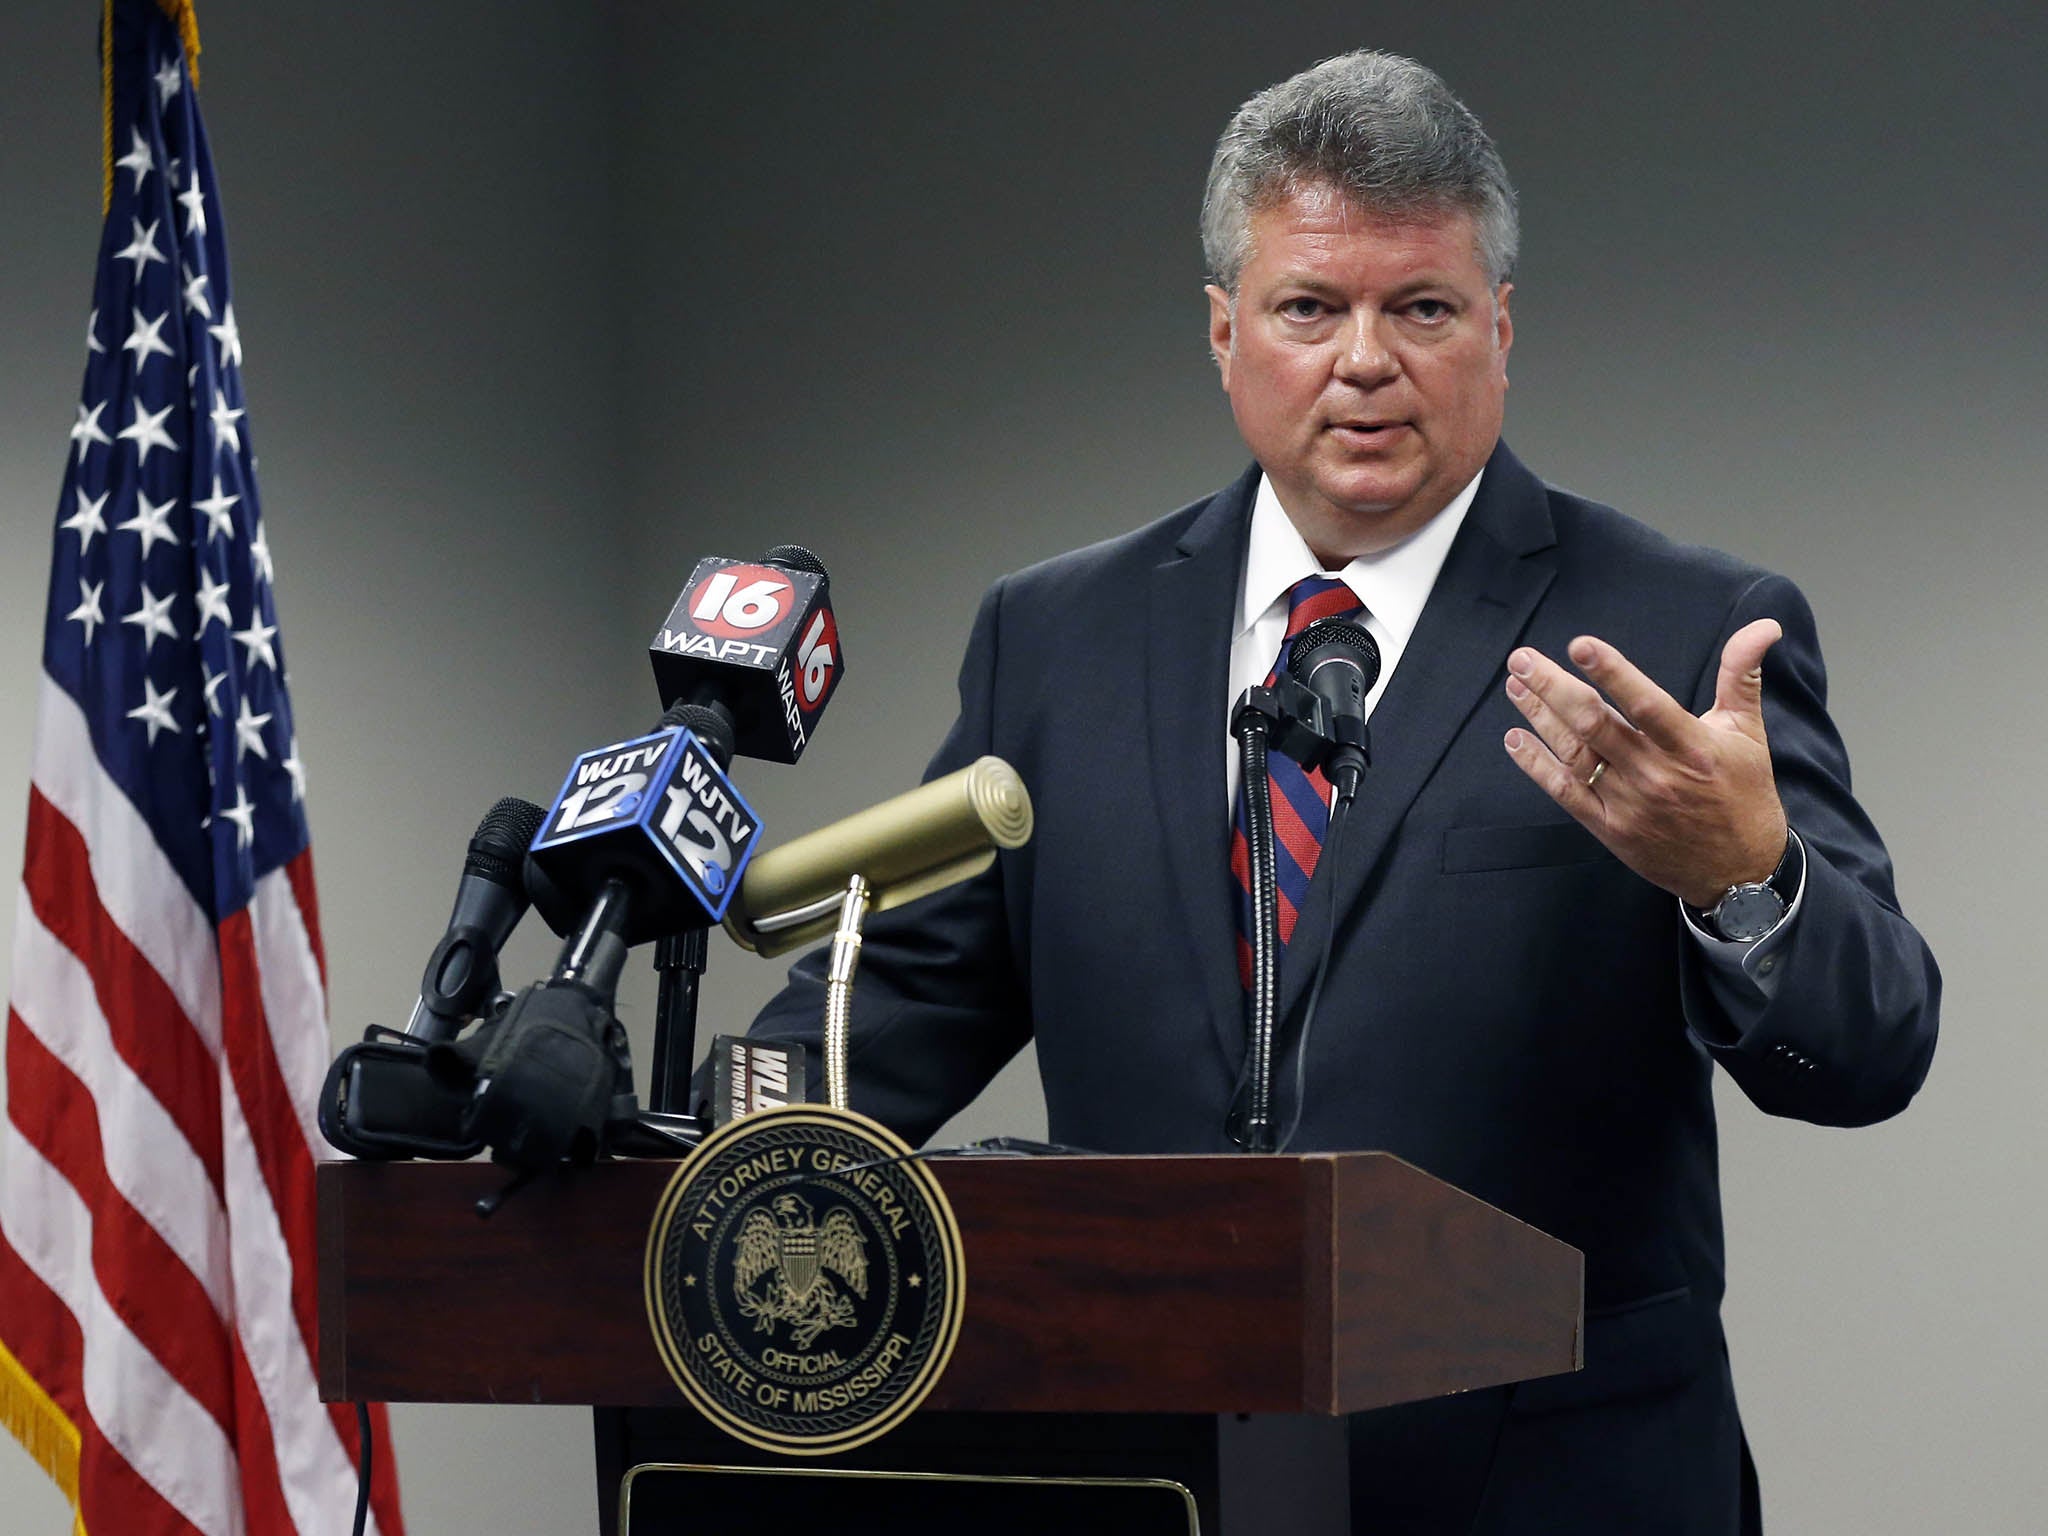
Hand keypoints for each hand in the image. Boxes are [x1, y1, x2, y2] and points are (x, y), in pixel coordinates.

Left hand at [1501, 620, 1788, 908]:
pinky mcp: (1610, 829)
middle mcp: (1656, 775)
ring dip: (1540, 717)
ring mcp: (1629, 804)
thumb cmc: (1743, 793)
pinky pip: (1565, 793)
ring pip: (1575, 753)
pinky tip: (1515, 739)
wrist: (1740, 873)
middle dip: (1553, 688)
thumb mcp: (1749, 732)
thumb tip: (1765, 625)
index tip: (1579, 646)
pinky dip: (1537, 765)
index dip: (1612, 673)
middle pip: (1596, 725)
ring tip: (1516, 685)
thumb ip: (1743, 675)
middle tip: (1522, 660)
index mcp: (1692, 747)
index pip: (1647, 704)